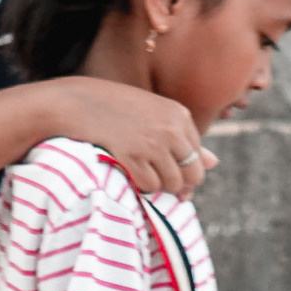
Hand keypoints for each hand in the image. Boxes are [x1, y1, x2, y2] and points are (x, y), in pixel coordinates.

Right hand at [49, 76, 212, 196]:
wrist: (76, 102)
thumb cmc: (114, 108)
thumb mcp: (153, 114)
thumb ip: (183, 137)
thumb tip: (214, 163)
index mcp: (180, 114)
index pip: (198, 155)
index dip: (185, 170)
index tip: (167, 172)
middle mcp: (171, 128)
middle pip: (193, 173)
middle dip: (178, 184)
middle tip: (159, 183)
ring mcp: (153, 142)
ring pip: (173, 183)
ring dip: (159, 187)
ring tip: (142, 175)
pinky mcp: (133, 156)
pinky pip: (150, 186)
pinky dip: (141, 187)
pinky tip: (129, 174)